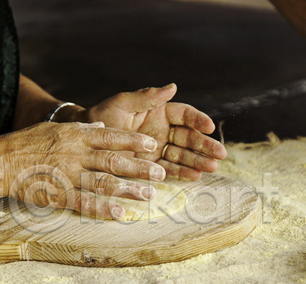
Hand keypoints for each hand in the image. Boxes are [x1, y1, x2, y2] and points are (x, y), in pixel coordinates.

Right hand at [0, 122, 164, 218]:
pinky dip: (103, 208)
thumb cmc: (27, 143)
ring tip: (149, 194)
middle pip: (112, 160)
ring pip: (103, 182)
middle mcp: (75, 154)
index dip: (132, 141)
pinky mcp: (59, 194)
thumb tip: (102, 126)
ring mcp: (67, 175)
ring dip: (128, 189)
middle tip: (160, 173)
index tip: (151, 145)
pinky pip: (84, 202)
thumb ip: (81, 129)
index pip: (110, 137)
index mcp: (75, 135)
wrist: (0, 161)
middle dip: (139, 167)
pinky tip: (120, 213)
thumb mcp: (55, 128)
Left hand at [81, 84, 226, 180]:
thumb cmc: (102, 117)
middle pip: (189, 137)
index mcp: (158, 112)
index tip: (209, 127)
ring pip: (183, 154)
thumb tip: (172, 86)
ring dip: (199, 160)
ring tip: (213, 167)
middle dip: (205, 145)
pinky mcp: (151, 166)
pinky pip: (169, 169)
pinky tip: (196, 175)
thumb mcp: (122, 104)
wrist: (85, 141)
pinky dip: (183, 172)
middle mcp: (161, 130)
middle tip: (220, 153)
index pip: (184, 115)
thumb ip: (146, 97)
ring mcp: (157, 149)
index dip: (198, 120)